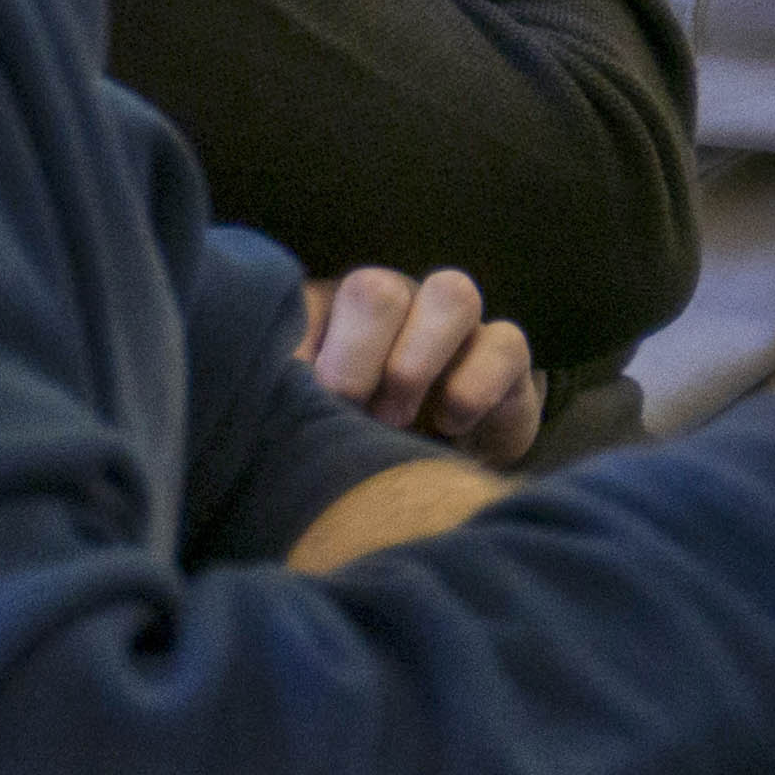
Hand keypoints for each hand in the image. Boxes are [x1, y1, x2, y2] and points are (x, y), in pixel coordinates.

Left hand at [300, 267, 539, 464]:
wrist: (419, 485)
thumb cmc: (346, 448)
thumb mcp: (302, 424)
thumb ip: (284, 400)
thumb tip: (270, 393)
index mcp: (330, 315)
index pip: (305, 298)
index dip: (297, 353)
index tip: (295, 405)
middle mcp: (393, 306)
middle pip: (375, 288)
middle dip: (357, 359)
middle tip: (351, 412)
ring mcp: (453, 326)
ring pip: (452, 292)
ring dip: (416, 362)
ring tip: (396, 420)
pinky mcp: (503, 356)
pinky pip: (505, 343)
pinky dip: (474, 386)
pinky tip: (452, 427)